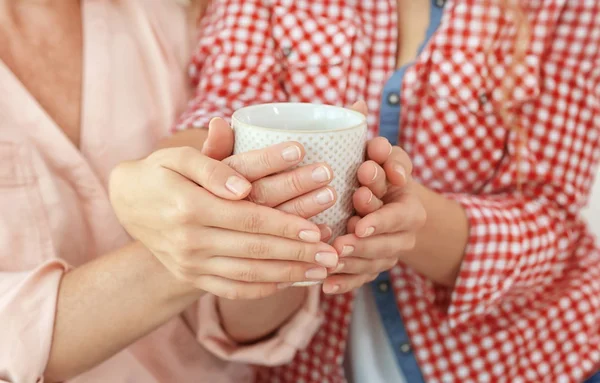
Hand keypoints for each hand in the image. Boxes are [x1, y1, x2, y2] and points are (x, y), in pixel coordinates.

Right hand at [109, 122, 339, 299]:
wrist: (129, 203)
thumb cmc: (161, 172)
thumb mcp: (179, 157)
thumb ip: (212, 166)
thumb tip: (242, 186)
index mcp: (189, 207)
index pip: (249, 219)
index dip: (286, 226)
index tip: (318, 229)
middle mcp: (189, 241)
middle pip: (255, 250)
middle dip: (298, 254)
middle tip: (332, 255)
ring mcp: (189, 264)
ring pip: (248, 274)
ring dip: (288, 275)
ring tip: (321, 272)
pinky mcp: (191, 277)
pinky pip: (232, 289)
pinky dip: (263, 289)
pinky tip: (290, 282)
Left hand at [321, 104, 426, 293]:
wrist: (392, 210)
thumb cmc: (382, 177)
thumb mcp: (385, 158)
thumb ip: (375, 141)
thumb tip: (357, 105)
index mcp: (409, 206)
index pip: (399, 211)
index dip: (383, 208)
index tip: (361, 200)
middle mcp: (403, 234)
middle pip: (388, 242)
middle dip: (366, 238)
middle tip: (344, 237)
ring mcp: (389, 254)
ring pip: (374, 263)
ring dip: (353, 262)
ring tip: (332, 258)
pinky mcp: (373, 269)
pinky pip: (361, 280)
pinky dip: (345, 283)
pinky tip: (325, 284)